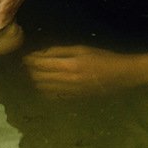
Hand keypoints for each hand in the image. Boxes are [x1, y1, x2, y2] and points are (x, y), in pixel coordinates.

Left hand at [22, 44, 147, 98]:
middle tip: (28, 64)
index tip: (26, 56)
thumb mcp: (82, 49)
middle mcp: (68, 80)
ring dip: (36, 81)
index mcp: (70, 65)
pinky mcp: (74, 99)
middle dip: (31, 70)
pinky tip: (46, 84)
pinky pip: (53, 97)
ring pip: (44, 89)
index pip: (41, 64)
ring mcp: (70, 92)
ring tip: (35, 73)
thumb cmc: (103, 57)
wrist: (121, 75)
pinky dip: (45, 90)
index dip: (30, 60)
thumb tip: (41, 52)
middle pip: (39, 77)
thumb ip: (60, 51)